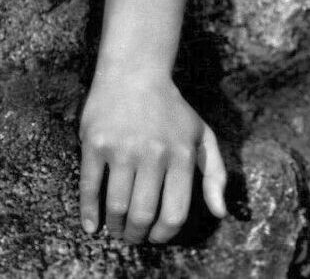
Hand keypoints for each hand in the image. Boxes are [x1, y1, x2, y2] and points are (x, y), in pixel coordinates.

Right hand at [78, 69, 226, 244]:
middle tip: (134, 235)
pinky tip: (93, 225)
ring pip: (116, 207)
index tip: (157, 236)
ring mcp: (122, 148)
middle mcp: (154, 152)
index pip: (175, 213)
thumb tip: (220, 214)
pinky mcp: (96, 144)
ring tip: (118, 228)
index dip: (165, 233)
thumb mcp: (201, 136)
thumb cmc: (172, 111)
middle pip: (142, 215)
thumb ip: (215, 174)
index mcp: (182, 153)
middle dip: (137, 234)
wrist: (136, 72)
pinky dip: (89, 214)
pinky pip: (89, 189)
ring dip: (116, 227)